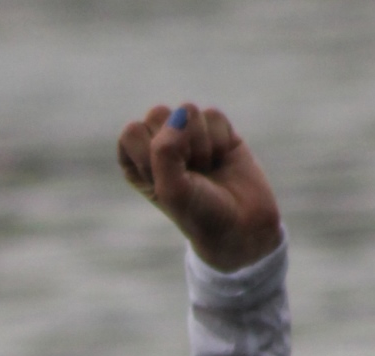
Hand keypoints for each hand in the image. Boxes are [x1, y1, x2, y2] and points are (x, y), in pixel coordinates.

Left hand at [118, 104, 281, 273]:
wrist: (241, 225)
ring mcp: (187, 136)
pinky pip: (213, 115)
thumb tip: (180, 114)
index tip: (165, 179)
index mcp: (136, 164)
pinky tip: (221, 161)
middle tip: (188, 173)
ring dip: (200, 144)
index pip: (132, 132)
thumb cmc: (199, 214)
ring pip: (187, 111)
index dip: (150, 153)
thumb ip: (165, 151)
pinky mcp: (215, 129)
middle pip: (157, 114)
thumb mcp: (173, 191)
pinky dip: (220, 140)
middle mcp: (158, 147)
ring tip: (205, 170)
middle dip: (177, 144)